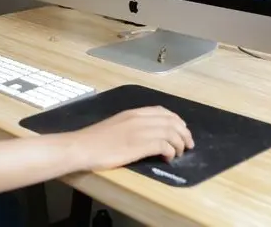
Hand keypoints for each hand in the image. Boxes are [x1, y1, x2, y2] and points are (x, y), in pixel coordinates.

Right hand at [70, 106, 193, 171]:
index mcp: (133, 113)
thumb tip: (144, 134)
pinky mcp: (140, 145)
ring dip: (180, 143)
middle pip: (171, 121)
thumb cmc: (94, 140)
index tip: (181, 129)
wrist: (82, 147)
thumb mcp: (115, 125)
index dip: (176, 120)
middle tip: (188, 144)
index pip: (162, 111)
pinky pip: (164, 145)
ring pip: (171, 132)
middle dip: (184, 132)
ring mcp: (140, 131)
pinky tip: (168, 158)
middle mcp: (139, 118)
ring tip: (179, 153)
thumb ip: (131, 126)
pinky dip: (171, 152)